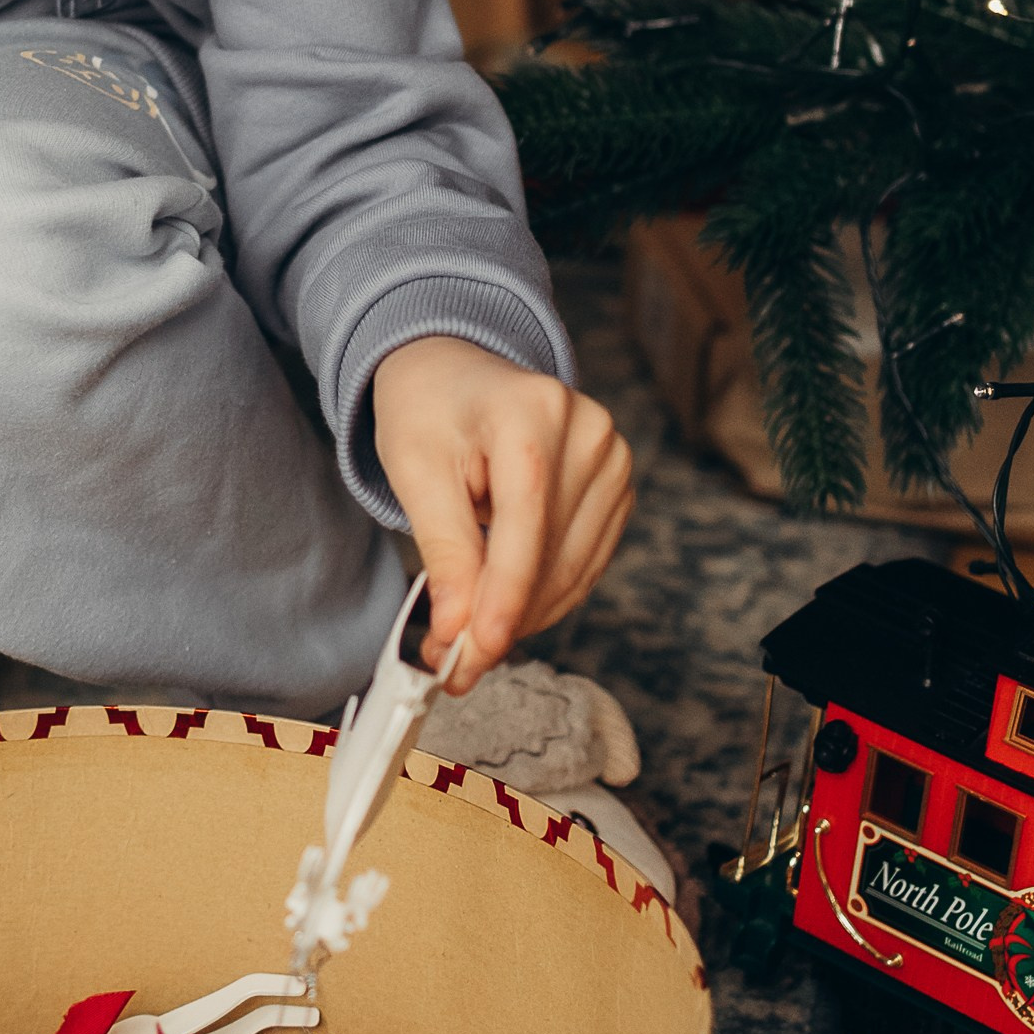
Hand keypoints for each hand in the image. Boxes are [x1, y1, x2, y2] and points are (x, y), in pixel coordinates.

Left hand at [371, 337, 632, 692]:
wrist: (455, 370)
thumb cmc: (429, 410)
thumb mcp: (414, 469)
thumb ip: (443, 550)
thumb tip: (458, 631)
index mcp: (532, 410)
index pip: (526, 522)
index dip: (502, 596)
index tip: (475, 653)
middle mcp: (589, 429)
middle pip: (551, 553)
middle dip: (501, 617)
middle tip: (452, 663)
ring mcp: (614, 456)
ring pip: (574, 569)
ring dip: (523, 614)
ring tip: (468, 636)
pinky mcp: (619, 484)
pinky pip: (587, 562)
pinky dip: (546, 594)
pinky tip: (507, 604)